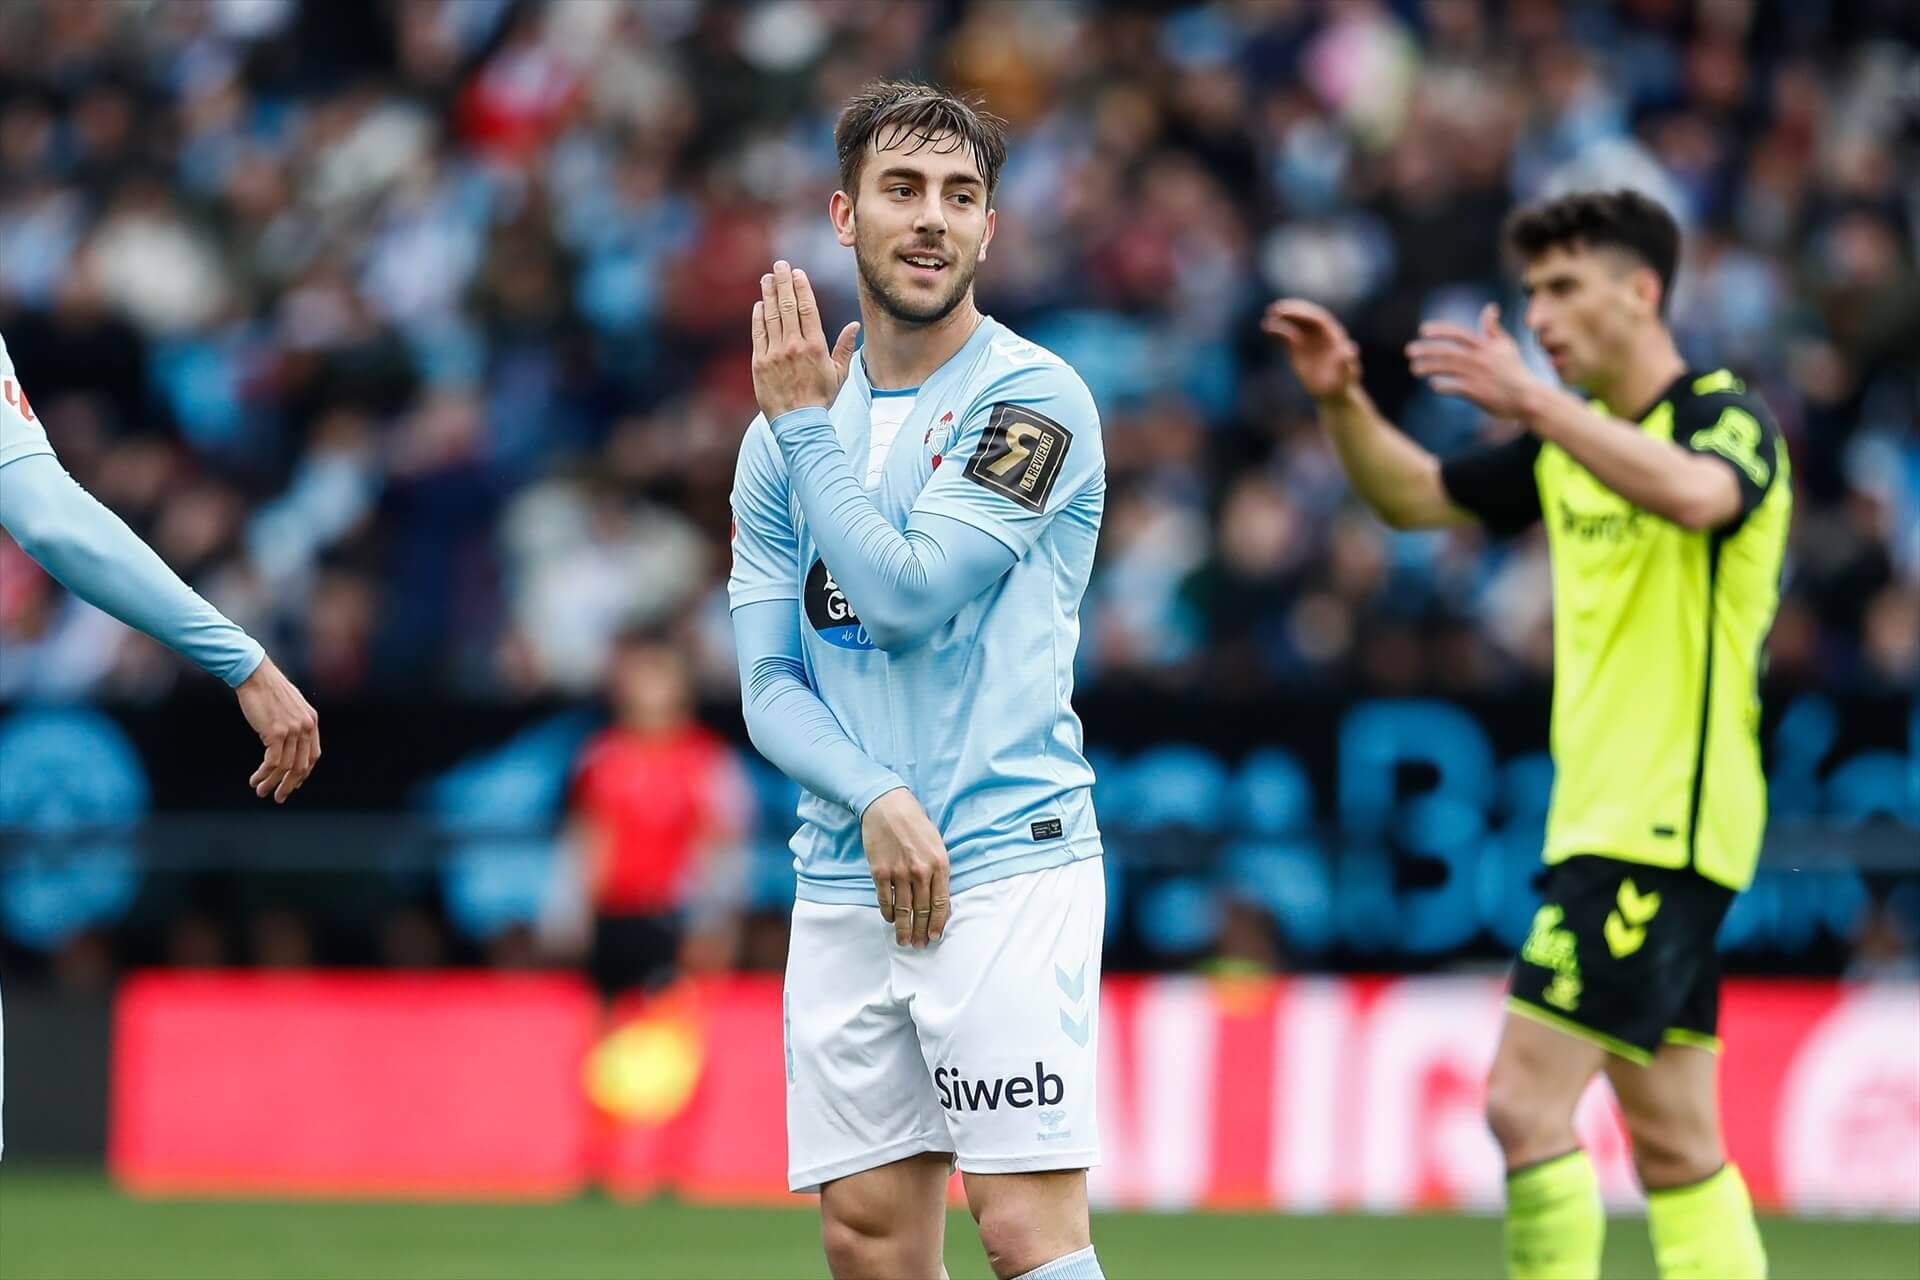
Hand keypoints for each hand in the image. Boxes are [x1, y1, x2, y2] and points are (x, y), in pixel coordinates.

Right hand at [235, 656, 319, 803]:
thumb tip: (288, 745)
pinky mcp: (276, 732)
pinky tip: (255, 779)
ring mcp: (292, 730)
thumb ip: (293, 724)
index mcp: (311, 721)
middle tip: (279, 797)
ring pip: (286, 767)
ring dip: (273, 783)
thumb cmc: (267, 691)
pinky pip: (273, 762)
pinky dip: (263, 774)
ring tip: (261, 791)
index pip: (313, 755)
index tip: (293, 784)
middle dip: (290, 785)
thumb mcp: (289, 707)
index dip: (303, 773)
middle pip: (302, 766)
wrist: (254, 675)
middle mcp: (306, 726)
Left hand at [751, 260, 860, 421]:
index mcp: (815, 346)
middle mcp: (794, 346)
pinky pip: (758, 334)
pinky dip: (758, 317)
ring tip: (767, 278)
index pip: (807, 309)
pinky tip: (759, 304)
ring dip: (768, 294)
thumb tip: (854, 325)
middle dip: (783, 283)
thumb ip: (844, 348)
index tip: (797, 273)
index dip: (801, 288)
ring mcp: (775, 353)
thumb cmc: (821, 398)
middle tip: (780, 265)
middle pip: (787, 306)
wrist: (798, 422)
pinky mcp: (760, 363)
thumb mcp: (839, 374)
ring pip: (771, 316)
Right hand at [860, 787, 950, 947]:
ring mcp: (899, 872)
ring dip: (904, 928)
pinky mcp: (880, 871)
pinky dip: (888, 912)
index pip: (941, 902)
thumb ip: (939, 870)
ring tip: (903, 941)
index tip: (934, 936)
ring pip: (904, 909)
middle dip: (921, 931)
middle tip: (919, 945)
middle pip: (922, 909)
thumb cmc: (915, 824)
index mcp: (939, 864)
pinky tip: (890, 919)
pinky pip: (885, 899)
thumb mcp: (936, 844)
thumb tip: (938, 898)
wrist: (888, 806)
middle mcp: (921, 871)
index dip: (937, 922)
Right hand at [1262, 299, 1361, 401]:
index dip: (1304, 313)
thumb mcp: (1347, 375)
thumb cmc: (1342, 384)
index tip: (1291, 312)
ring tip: (1268, 316)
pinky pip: (1287, 335)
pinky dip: (1277, 330)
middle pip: (1306, 317)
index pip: (1318, 319)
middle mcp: (1322, 334)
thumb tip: (1350, 350)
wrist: (1333, 393)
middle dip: (1291, 311)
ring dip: (1282, 318)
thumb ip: (1348, 362)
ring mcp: (1309, 339)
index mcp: (1334, 335)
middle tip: (1275, 309)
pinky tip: (1266, 327)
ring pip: (1295, 324)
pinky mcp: (1298, 348)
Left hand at [1405, 304, 1541, 420]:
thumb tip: (1490, 307)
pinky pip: (1455, 387)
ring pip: (1448, 368)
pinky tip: (1433, 385)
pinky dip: (1443, 386)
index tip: (1422, 330)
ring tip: (1414, 369)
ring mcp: (1478, 376)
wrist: (1527, 397)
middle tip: (1408, 351)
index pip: (1458, 334)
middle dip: (1426, 350)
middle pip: (1448, 351)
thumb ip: (1493, 329)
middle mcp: (1480, 359)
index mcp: (1485, 346)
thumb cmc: (1515, 370)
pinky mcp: (1477, 392)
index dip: (1440, 331)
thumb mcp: (1507, 346)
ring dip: (1429, 367)